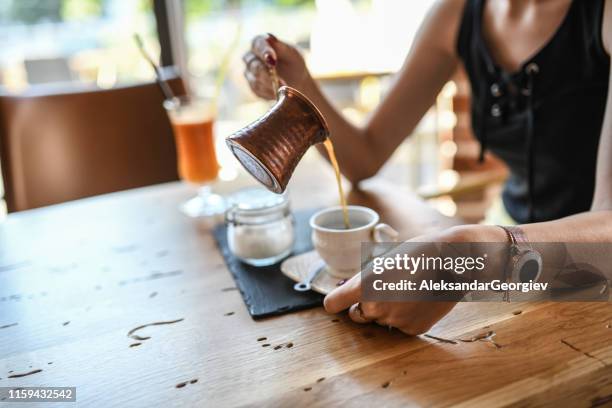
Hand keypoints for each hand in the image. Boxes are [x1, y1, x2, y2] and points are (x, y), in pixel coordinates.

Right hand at [242, 33, 310, 99]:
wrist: (297, 82)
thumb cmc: (294, 63)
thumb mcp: (292, 53)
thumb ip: (281, 46)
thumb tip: (269, 38)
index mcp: (260, 43)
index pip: (258, 44)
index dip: (264, 51)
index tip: (272, 60)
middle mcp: (251, 57)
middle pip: (253, 64)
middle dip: (266, 73)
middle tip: (279, 80)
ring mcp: (250, 73)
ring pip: (254, 79)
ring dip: (270, 85)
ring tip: (284, 88)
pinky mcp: (253, 87)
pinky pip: (257, 90)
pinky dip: (269, 92)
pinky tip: (278, 92)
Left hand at [323, 225, 507, 334]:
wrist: (452, 261)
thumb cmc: (416, 253)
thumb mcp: (382, 260)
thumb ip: (362, 279)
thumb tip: (348, 293)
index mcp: (364, 286)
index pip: (333, 304)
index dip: (336, 301)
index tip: (338, 301)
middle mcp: (376, 307)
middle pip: (357, 315)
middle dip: (364, 306)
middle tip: (383, 289)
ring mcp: (395, 321)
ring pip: (380, 321)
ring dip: (387, 310)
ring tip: (407, 289)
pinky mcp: (413, 329)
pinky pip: (400, 327)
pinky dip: (406, 317)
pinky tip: (419, 299)